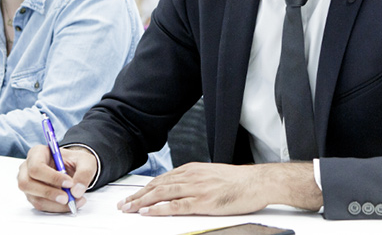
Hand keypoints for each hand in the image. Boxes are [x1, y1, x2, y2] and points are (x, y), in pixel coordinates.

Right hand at [17, 145, 96, 212]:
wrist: (74, 169)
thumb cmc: (75, 161)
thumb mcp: (86, 161)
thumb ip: (84, 173)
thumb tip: (76, 191)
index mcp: (37, 153)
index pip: (36, 166)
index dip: (51, 177)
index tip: (69, 183)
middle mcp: (28, 168)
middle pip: (27, 183)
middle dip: (49, 193)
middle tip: (67, 198)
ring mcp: (28, 183)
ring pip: (35, 198)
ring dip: (55, 204)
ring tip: (73, 202)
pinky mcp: (33, 196)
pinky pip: (41, 205)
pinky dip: (56, 208)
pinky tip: (70, 204)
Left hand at [117, 162, 321, 215]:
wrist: (257, 181)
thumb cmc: (238, 181)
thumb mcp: (211, 175)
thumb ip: (194, 180)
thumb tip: (180, 188)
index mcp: (192, 170)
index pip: (162, 179)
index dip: (145, 188)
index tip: (132, 196)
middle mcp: (191, 176)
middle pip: (157, 186)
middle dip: (137, 196)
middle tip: (123, 204)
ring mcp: (196, 189)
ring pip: (162, 194)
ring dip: (142, 202)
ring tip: (128, 208)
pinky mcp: (204, 202)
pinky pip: (176, 206)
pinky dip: (159, 209)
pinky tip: (148, 212)